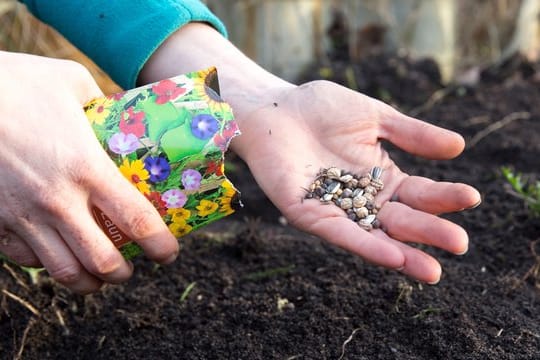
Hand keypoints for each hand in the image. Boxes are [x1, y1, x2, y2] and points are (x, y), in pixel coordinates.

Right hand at [0, 52, 177, 292]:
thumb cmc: (15, 81)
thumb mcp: (71, 80)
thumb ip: (101, 102)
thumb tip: (119, 113)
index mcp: (86, 167)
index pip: (136, 221)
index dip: (160, 245)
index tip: (169, 253)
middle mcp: (57, 200)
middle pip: (101, 260)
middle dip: (122, 273)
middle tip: (130, 267)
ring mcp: (22, 214)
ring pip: (63, 270)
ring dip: (87, 281)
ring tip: (98, 276)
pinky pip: (26, 258)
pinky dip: (47, 263)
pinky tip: (57, 254)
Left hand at [233, 80, 480, 283]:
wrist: (275, 108)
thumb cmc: (322, 109)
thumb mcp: (375, 117)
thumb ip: (411, 134)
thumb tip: (459, 146)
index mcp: (382, 178)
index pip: (419, 193)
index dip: (444, 197)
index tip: (471, 197)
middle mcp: (363, 200)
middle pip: (402, 221)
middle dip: (430, 233)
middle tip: (460, 244)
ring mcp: (337, 210)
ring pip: (375, 236)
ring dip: (404, 254)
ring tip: (433, 270)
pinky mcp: (309, 215)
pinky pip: (340, 234)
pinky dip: (365, 246)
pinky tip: (391, 256)